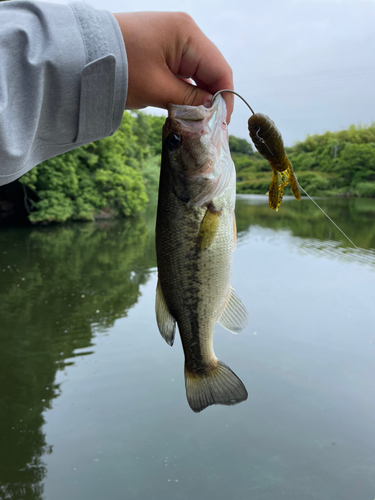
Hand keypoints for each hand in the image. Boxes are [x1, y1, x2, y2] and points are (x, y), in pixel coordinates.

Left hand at [113, 12, 233, 122]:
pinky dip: (183, 90)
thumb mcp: (158, 89)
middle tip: (210, 128)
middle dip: (211, 99)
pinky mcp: (160, 49)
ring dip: (197, 96)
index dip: (224, 99)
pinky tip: (183, 107)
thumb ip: (190, 101)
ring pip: (195, 73)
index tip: (221, 124)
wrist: (80, 55)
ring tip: (197, 121)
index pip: (219, 69)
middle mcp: (184, 32)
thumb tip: (211, 112)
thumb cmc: (120, 68)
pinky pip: (180, 71)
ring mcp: (171, 39)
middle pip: (209, 70)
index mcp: (188, 34)